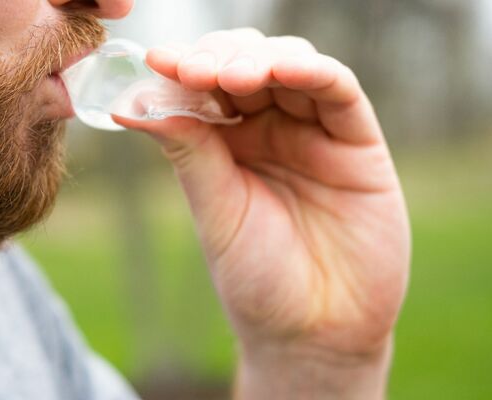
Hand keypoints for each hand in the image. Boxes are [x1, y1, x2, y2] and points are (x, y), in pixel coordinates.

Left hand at [114, 29, 409, 397]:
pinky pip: (340, 93)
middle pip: (248, 63)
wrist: (314, 334)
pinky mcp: (358, 144)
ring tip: (231, 76)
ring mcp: (315, 133)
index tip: (157, 59)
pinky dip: (314, 72)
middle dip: (220, 57)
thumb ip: (188, 151)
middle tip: (195, 70)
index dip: (184, 66)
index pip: (207, 86)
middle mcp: (271, 130)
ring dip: (261, 58)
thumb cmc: (258, 279)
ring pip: (292, 66)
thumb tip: (132, 102)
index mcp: (228, 144)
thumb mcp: (216, 211)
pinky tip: (284, 71)